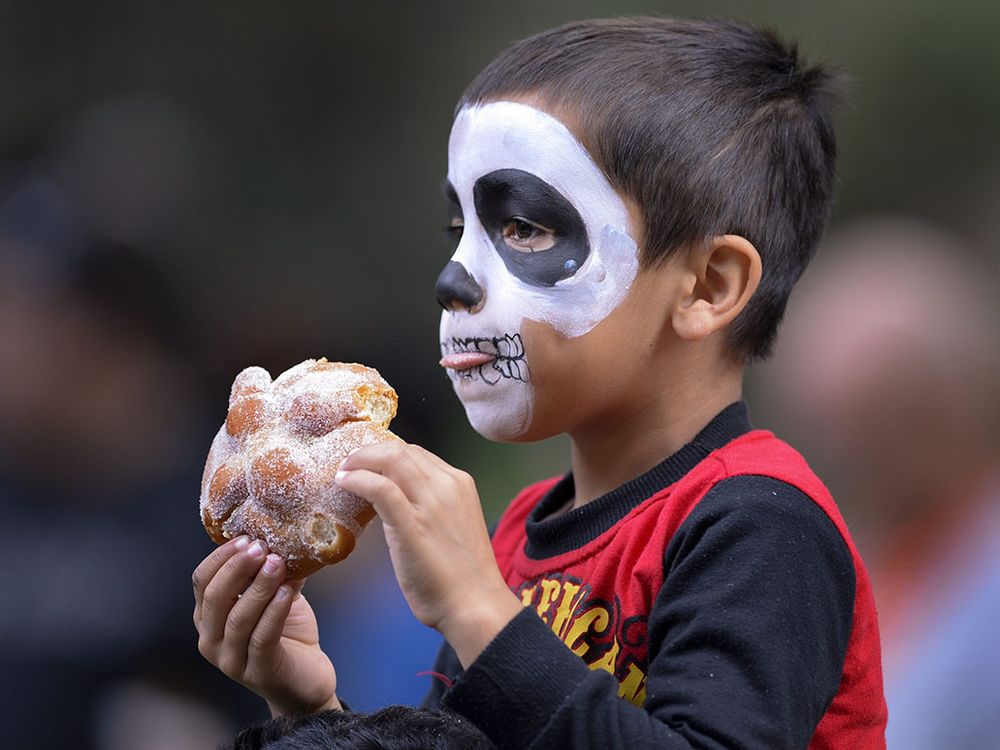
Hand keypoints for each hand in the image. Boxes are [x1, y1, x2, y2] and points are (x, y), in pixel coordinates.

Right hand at [192, 536, 339, 716]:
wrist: (307, 680)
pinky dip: (274, 611)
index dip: (221, 558)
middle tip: (260, 547)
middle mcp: (211, 640)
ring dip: (258, 587)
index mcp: (209, 618)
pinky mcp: (258, 672)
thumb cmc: (288, 634)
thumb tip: (283, 537)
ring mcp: (231, 660)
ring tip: (278, 563)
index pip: (201, 582)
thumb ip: (274, 571)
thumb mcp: (277, 596)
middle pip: (214, 598)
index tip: (246, 538)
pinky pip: (262, 638)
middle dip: (236, 568)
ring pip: (238, 618)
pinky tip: (288, 591)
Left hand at [336, 442, 522, 666]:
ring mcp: (431, 502)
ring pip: (391, 459)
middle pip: (401, 450)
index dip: (385, 453)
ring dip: (359, 460)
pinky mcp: (413, 524)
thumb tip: (394, 501)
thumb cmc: (462, 575)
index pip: (416, 453)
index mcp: (459, 483)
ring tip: (343, 472)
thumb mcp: (452, 524)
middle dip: (368, 451)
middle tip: (348, 464)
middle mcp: (448, 485)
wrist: (474, 604)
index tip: (365, 462)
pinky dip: (357, 479)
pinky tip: (344, 483)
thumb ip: (429, 506)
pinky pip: (380, 487)